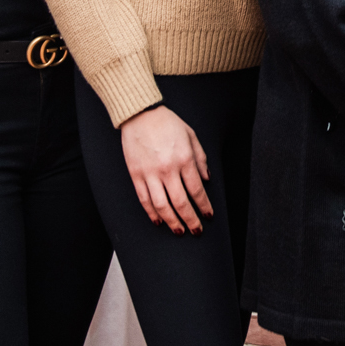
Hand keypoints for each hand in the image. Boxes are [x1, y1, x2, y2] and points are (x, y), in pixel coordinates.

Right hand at [121, 104, 211, 232]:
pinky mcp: (136, 175)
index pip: (197, 190)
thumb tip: (207, 179)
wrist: (141, 114)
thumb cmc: (168, 123)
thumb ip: (201, 158)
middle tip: (196, 230)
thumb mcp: (191, 136)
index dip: (204, 206)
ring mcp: (150, 173)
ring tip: (179, 231)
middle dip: (190, 220)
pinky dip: (152, 213)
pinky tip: (158, 221)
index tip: (208, 216)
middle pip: (181, 203)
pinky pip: (144, 199)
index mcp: (184, 159)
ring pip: (162, 206)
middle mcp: (168, 169)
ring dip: (172, 222)